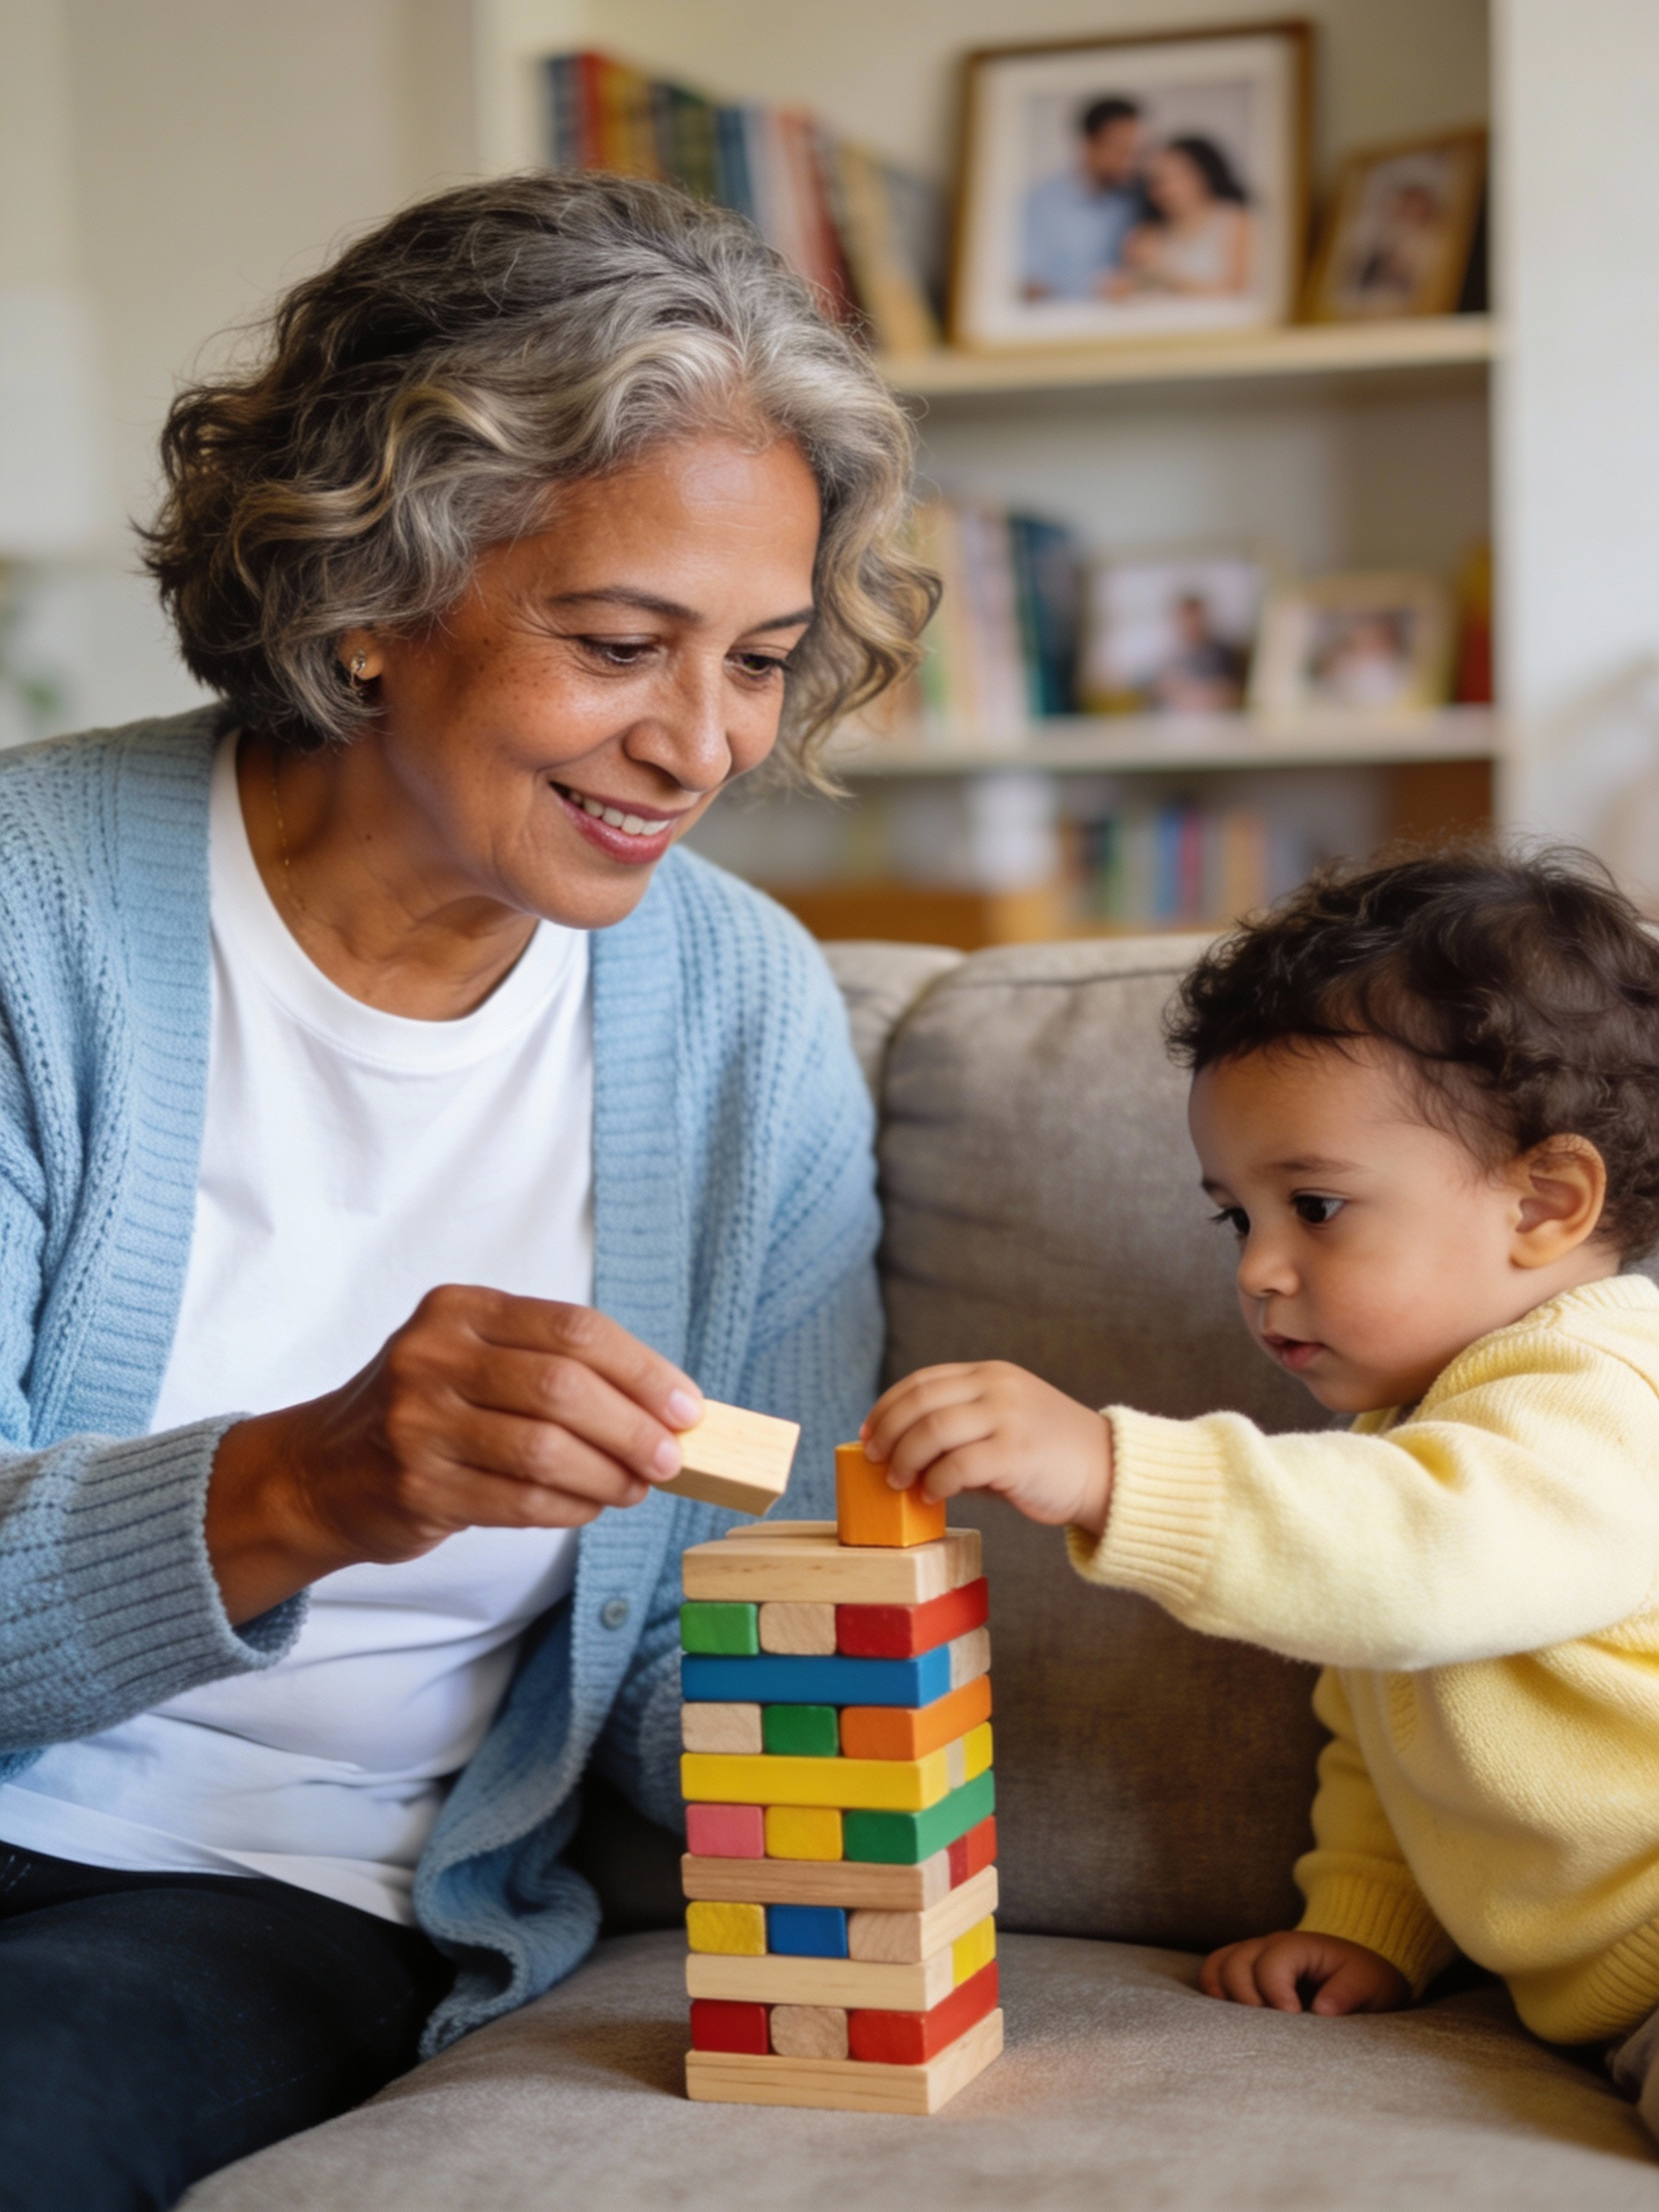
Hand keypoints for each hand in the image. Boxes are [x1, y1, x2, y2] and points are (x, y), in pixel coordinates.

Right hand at [206, 1289, 702, 1622]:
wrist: (319, 1472)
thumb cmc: (426, 1413)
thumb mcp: (475, 1362)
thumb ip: (557, 1372)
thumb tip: (666, 1409)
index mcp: (460, 1309)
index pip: (573, 1329)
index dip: (642, 1370)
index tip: (687, 1407)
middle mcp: (433, 1355)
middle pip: (564, 1388)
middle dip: (633, 1427)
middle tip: (671, 1458)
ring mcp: (417, 1421)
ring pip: (545, 1449)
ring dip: (608, 1474)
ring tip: (635, 1487)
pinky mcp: (416, 1484)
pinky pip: (520, 1501)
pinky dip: (570, 1507)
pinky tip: (590, 1507)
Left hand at [860, 1362, 1112, 1536]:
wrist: (1107, 1473)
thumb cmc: (1047, 1457)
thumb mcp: (1003, 1425)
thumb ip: (959, 1431)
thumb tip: (898, 1455)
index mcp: (990, 1375)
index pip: (922, 1381)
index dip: (887, 1407)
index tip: (868, 1433)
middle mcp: (997, 1388)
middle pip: (920, 1402)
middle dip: (888, 1433)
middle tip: (875, 1460)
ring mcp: (1008, 1417)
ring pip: (932, 1430)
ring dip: (905, 1459)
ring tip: (898, 1481)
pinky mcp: (1017, 1453)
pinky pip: (957, 1466)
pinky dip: (935, 1482)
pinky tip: (932, 1495)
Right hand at [1199, 1931, 1409, 2015]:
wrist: (1359, 1973)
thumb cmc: (1365, 1980)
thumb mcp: (1371, 1984)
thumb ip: (1349, 1993)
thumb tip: (1321, 2010)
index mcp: (1299, 1945)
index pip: (1271, 1963)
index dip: (1276, 1994)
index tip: (1294, 2018)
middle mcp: (1268, 1945)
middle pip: (1235, 1963)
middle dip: (1247, 1999)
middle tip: (1270, 2027)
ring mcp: (1252, 1955)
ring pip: (1217, 1966)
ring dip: (1226, 1996)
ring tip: (1248, 2025)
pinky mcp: (1244, 1971)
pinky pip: (1213, 1973)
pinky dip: (1214, 1993)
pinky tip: (1232, 2019)